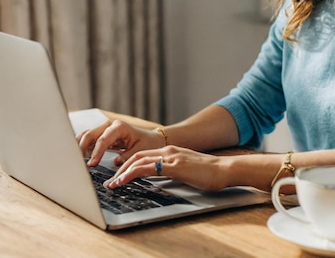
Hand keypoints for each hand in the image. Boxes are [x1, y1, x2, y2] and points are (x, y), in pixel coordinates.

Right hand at [76, 119, 162, 166]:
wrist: (151, 139)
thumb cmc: (147, 144)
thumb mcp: (140, 151)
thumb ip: (127, 156)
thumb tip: (115, 162)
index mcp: (119, 127)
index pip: (103, 139)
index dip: (96, 152)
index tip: (92, 164)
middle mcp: (109, 126)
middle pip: (90, 134)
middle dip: (81, 148)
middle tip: (77, 163)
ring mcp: (104, 130)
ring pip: (86, 135)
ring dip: (79, 146)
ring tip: (74, 160)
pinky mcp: (101, 136)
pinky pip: (88, 140)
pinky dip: (82, 147)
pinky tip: (78, 157)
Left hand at [104, 146, 229, 190]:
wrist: (224, 169)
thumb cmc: (209, 173)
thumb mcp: (186, 170)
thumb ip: (173, 171)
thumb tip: (162, 178)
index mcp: (171, 151)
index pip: (143, 155)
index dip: (128, 164)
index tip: (118, 175)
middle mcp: (168, 151)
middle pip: (136, 156)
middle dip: (120, 169)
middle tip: (110, 181)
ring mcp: (170, 157)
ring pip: (138, 161)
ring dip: (121, 173)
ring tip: (112, 184)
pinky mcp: (173, 166)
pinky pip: (146, 168)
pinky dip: (131, 174)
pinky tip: (123, 182)